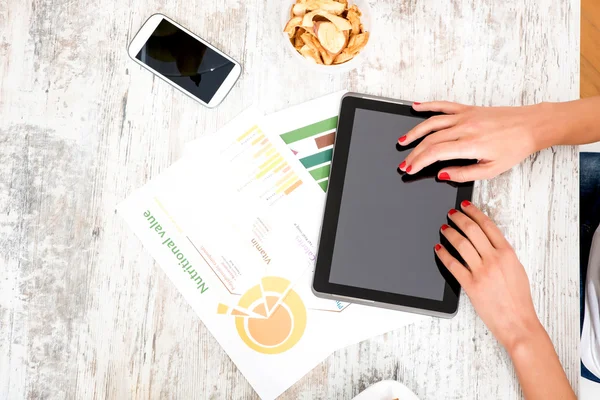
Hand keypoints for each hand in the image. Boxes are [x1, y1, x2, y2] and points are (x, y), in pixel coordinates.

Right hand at [398, 101, 554, 181]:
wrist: (531, 126)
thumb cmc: (514, 148)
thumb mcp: (492, 170)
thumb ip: (464, 174)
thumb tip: (442, 175)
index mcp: (471, 144)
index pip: (435, 153)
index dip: (418, 162)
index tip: (409, 169)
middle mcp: (465, 127)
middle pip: (430, 140)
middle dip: (413, 153)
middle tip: (404, 163)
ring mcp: (466, 116)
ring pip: (432, 122)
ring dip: (414, 132)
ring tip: (402, 141)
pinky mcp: (468, 109)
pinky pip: (444, 105)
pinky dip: (428, 105)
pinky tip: (416, 107)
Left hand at [434, 200, 542, 351]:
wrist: (517, 322)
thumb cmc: (518, 299)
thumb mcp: (516, 270)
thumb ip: (503, 254)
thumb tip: (488, 242)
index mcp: (507, 253)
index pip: (488, 225)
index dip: (474, 212)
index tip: (466, 206)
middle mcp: (494, 259)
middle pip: (472, 230)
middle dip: (459, 218)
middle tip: (451, 213)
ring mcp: (482, 271)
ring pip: (461, 244)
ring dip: (449, 233)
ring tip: (443, 228)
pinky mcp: (471, 285)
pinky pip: (453, 264)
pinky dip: (443, 254)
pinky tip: (438, 248)